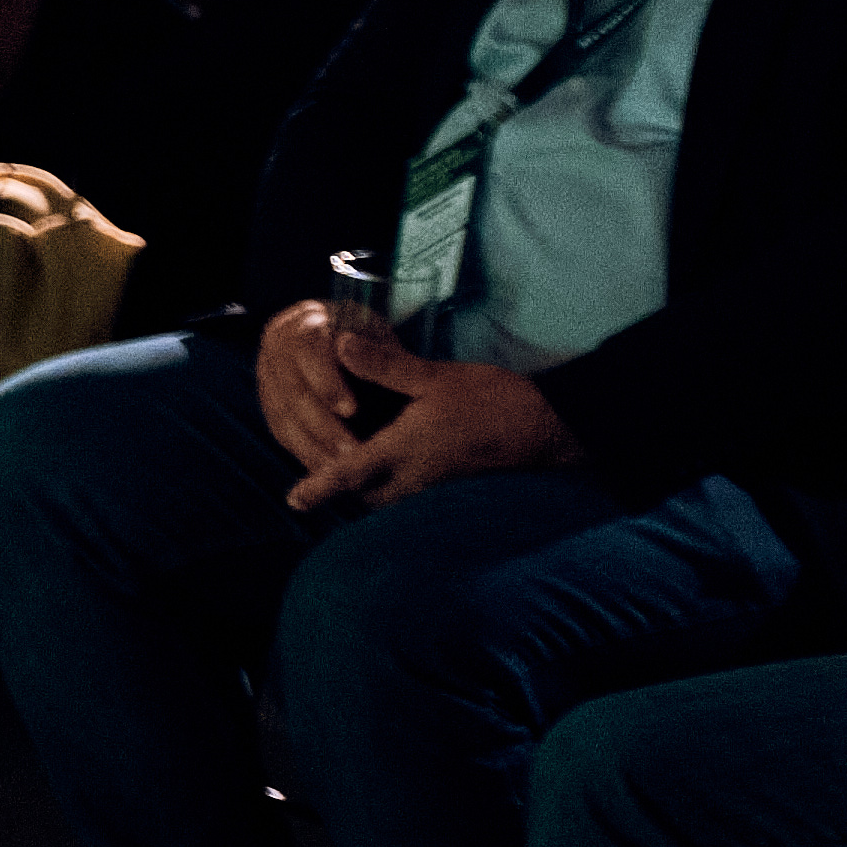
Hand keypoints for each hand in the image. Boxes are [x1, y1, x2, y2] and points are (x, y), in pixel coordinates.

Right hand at [252, 296, 365, 470]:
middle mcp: (276, 346)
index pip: (304, 349)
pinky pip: (281, 432)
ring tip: (342, 470)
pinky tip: (326, 470)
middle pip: (291, 389)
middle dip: (322, 425)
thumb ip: (370, 346)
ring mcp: (267, 375)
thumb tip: (348, 348)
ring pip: (282, 416)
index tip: (352, 410)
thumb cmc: (375, 343)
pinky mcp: (269, 402)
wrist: (359, 349)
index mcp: (303, 320)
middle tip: (351, 453)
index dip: (325, 381)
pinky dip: (303, 453)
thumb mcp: (381, 338)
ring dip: (313, 447)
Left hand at [283, 317, 575, 517]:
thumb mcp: (437, 377)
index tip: (294, 500)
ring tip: (353, 473)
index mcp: (405, 450)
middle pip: (365, 497)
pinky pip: (414, 498)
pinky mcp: (454, 489)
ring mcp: (437, 488)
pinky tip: (397, 470)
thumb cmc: (496, 401)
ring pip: (390, 501)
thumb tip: (340, 345)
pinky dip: (396, 490)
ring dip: (370, 491)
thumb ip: (386, 366)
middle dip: (343, 491)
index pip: (350, 474)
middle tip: (320, 478)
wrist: (552, 429)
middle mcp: (416, 478)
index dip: (319, 487)